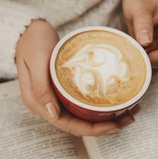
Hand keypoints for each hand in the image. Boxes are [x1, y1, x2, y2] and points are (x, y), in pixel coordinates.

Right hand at [15, 20, 138, 135]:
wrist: (28, 29)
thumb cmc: (32, 41)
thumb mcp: (36, 60)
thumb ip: (41, 86)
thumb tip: (53, 114)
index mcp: (37, 102)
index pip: (67, 125)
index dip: (93, 129)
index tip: (115, 124)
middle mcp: (46, 104)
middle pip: (78, 123)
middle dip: (104, 125)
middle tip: (129, 117)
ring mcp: (55, 97)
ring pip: (82, 115)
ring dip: (105, 117)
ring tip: (128, 111)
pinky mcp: (62, 89)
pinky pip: (81, 103)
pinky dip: (98, 105)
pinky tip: (114, 101)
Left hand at [123, 0, 157, 67]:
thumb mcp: (139, 6)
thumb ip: (143, 24)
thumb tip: (145, 43)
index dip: (150, 60)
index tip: (133, 53)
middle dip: (144, 61)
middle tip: (127, 51)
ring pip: (156, 64)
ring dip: (141, 60)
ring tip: (128, 48)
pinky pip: (151, 59)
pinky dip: (141, 57)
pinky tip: (131, 48)